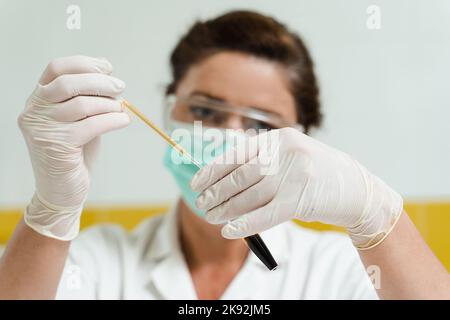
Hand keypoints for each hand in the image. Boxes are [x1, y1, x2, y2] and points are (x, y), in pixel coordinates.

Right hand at [18, 55, 130, 239]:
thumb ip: (87, 101)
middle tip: (121, 87)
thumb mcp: (79, 121)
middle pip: (68, 83)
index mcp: (38, 100)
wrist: (62, 191)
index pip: (56, 68)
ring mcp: (41, 129)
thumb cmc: (74, 154)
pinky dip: (112, 120)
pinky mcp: (56, 145)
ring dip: (108, 104)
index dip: (84, 64)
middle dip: (100, 82)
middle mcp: (34, 111)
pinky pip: (91, 125)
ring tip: (122, 109)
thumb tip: (111, 80)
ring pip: (81, 104)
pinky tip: (124, 121)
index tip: (108, 67)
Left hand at [190, 127, 402, 248]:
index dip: (212, 170)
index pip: (236, 154)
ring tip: (211, 217)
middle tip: (201, 204)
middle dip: (216, 192)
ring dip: (226, 210)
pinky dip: (245, 224)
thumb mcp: (290, 156)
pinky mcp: (302, 199)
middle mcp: (286, 152)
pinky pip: (266, 214)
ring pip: (250, 196)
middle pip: (240, 176)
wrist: (356, 189)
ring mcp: (295, 175)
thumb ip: (261, 160)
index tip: (196, 183)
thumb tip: (221, 176)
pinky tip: (229, 230)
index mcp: (279, 137)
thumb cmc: (316, 173)